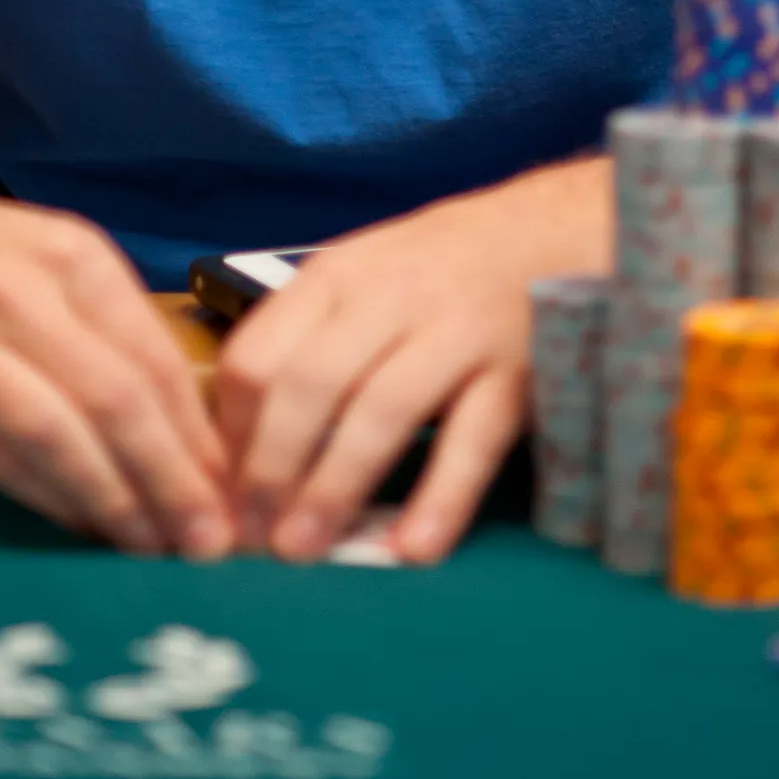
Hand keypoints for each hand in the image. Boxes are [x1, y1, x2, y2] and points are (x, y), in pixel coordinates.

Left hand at [213, 157, 609, 565]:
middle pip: (311, 383)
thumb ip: (310, 343)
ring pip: (383, 410)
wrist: (558, 228)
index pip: (259, 353)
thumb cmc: (444, 267)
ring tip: (302, 551)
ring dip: (334, 486)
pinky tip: (413, 549)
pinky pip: (474, 439)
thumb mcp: (365, 277)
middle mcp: (393, 296)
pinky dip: (441, 497)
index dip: (230, 435)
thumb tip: (242, 450)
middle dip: (270, 469)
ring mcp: (459, 330)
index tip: (219, 496)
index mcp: (338, 276)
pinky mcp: (518, 371)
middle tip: (249, 539)